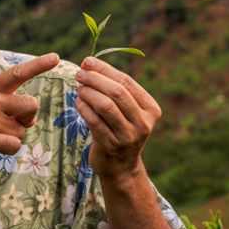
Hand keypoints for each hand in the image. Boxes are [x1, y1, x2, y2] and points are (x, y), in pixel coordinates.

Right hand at [0, 53, 59, 167]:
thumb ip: (2, 106)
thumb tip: (28, 122)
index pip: (17, 73)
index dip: (38, 65)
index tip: (56, 56)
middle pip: (31, 104)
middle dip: (28, 118)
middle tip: (13, 124)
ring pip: (21, 130)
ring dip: (11, 137)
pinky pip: (14, 145)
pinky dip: (8, 150)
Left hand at [75, 56, 161, 179]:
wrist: (121, 167)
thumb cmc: (120, 130)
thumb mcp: (128, 112)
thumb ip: (116, 90)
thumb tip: (90, 64)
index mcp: (151, 109)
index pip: (127, 82)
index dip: (105, 69)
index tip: (87, 61)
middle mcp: (143, 122)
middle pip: (117, 92)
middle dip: (95, 79)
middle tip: (79, 73)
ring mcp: (128, 135)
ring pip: (106, 105)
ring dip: (88, 92)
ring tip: (78, 87)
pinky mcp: (111, 145)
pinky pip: (94, 121)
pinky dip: (84, 108)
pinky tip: (78, 102)